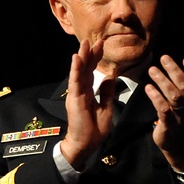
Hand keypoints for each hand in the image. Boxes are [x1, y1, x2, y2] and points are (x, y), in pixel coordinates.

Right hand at [59, 38, 119, 169]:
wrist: (86, 143)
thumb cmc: (94, 129)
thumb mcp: (106, 107)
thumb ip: (106, 92)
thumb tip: (110, 78)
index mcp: (88, 92)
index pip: (92, 72)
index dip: (96, 59)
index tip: (101, 46)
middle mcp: (81, 90)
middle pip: (85, 68)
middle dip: (89, 54)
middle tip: (94, 40)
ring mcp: (76, 93)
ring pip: (79, 72)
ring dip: (81, 57)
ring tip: (84, 44)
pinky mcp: (74, 98)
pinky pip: (75, 81)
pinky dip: (75, 69)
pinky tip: (76, 58)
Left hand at [144, 55, 183, 170]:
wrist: (178, 144)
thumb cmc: (183, 115)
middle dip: (175, 71)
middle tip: (164, 57)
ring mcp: (180, 116)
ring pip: (174, 97)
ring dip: (163, 81)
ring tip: (152, 69)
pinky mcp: (168, 124)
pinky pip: (163, 110)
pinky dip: (156, 98)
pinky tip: (148, 87)